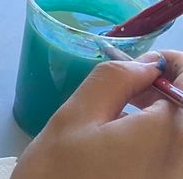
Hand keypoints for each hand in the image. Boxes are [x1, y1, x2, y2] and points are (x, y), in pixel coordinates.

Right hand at [12, 52, 182, 178]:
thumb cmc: (60, 175)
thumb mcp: (74, 118)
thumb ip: (113, 80)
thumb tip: (146, 65)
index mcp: (172, 133)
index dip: (169, 63)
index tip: (139, 68)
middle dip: (166, 90)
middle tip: (129, 90)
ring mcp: (181, 176)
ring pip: (182, 133)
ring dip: (166, 117)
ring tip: (128, 119)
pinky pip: (176, 157)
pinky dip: (163, 143)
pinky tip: (134, 147)